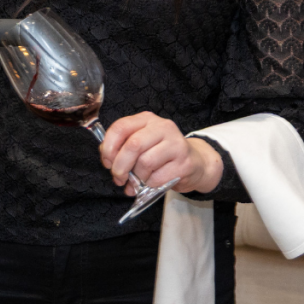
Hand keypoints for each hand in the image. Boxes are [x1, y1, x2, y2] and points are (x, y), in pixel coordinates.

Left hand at [98, 112, 223, 195]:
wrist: (195, 162)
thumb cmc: (162, 154)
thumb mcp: (143, 143)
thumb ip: (124, 147)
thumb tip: (107, 159)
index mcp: (147, 119)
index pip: (121, 127)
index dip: (109, 147)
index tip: (107, 162)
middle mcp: (163, 127)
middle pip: (133, 145)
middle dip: (120, 166)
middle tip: (118, 178)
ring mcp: (176, 143)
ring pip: (145, 162)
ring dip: (137, 177)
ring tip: (138, 181)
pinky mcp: (184, 162)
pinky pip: (157, 177)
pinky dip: (150, 184)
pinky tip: (153, 182)